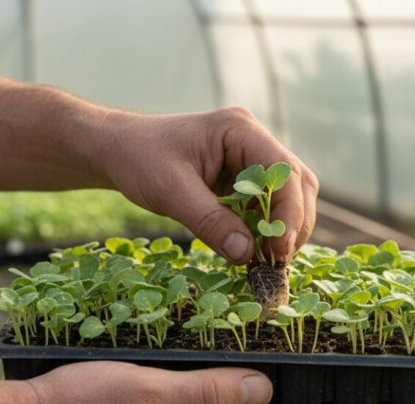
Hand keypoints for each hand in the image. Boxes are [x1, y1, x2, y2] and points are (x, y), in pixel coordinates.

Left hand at [97, 108, 318, 263]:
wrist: (117, 150)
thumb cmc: (139, 158)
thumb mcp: (170, 190)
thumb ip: (209, 221)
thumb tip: (247, 254)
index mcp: (239, 130)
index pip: (284, 172)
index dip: (289, 213)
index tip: (277, 250)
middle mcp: (253, 141)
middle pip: (297, 184)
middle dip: (293, 225)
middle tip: (277, 262)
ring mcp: (250, 161)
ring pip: (288, 198)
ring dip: (283, 231)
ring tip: (267, 262)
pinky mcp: (242, 182)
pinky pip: (266, 208)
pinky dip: (265, 232)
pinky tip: (254, 253)